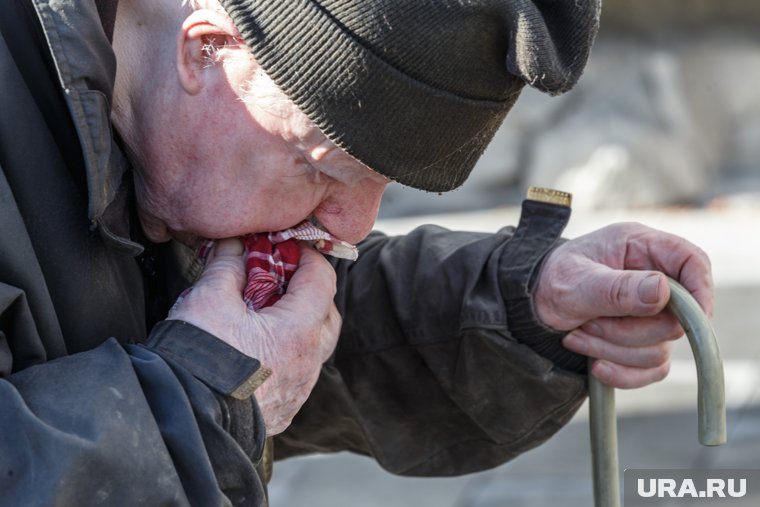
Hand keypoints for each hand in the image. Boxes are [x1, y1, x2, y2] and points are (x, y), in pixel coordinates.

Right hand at [168, 238, 340, 434]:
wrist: (184, 420)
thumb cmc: (199, 360)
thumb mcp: (208, 299)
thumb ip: (226, 267)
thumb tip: (233, 247)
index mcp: (299, 330)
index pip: (322, 280)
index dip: (307, 258)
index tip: (289, 248)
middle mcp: (307, 362)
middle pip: (326, 315)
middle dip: (309, 291)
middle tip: (281, 278)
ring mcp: (298, 389)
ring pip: (312, 347)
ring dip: (297, 325)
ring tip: (264, 313)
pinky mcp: (284, 409)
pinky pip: (296, 373)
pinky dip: (285, 353)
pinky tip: (257, 347)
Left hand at [534, 222, 713, 388]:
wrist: (527, 306)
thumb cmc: (549, 281)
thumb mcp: (575, 282)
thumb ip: (616, 288)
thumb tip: (662, 291)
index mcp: (640, 247)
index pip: (692, 262)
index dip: (701, 290)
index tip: (693, 318)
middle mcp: (651, 278)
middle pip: (676, 318)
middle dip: (629, 331)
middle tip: (588, 323)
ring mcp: (649, 313)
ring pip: (661, 348)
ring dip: (616, 350)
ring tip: (578, 334)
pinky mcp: (641, 341)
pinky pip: (653, 369)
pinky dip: (623, 372)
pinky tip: (594, 363)